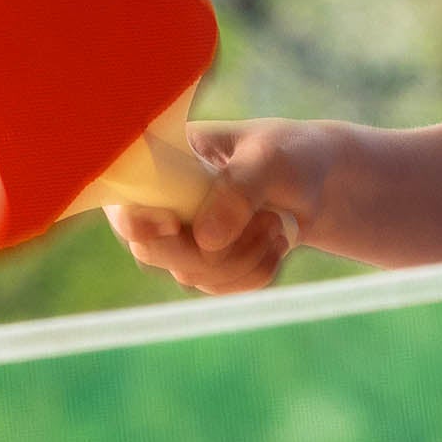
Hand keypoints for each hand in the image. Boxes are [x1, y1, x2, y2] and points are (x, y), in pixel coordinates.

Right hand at [106, 118, 330, 295]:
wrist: (319, 183)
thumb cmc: (289, 154)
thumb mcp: (269, 159)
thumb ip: (237, 191)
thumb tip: (204, 241)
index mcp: (161, 161)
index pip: (122, 199)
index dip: (136, 222)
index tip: (173, 225)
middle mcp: (162, 201)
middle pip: (153, 250)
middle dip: (212, 248)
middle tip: (264, 219)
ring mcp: (183, 236)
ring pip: (189, 274)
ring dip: (242, 258)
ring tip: (276, 224)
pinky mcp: (207, 264)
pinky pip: (218, 287)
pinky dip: (253, 273)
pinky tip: (276, 244)